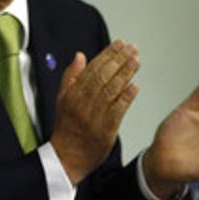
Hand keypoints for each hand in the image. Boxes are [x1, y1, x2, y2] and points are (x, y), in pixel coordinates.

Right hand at [49, 41, 139, 184]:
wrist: (67, 156)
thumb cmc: (67, 127)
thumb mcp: (62, 98)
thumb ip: (71, 76)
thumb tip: (80, 56)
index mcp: (72, 92)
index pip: (92, 68)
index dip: (107, 54)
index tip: (119, 44)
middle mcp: (82, 101)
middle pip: (103, 76)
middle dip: (119, 60)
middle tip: (132, 48)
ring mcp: (94, 115)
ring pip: (111, 89)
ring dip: (125, 74)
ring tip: (137, 61)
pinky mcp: (105, 128)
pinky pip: (118, 109)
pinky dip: (126, 97)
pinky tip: (135, 86)